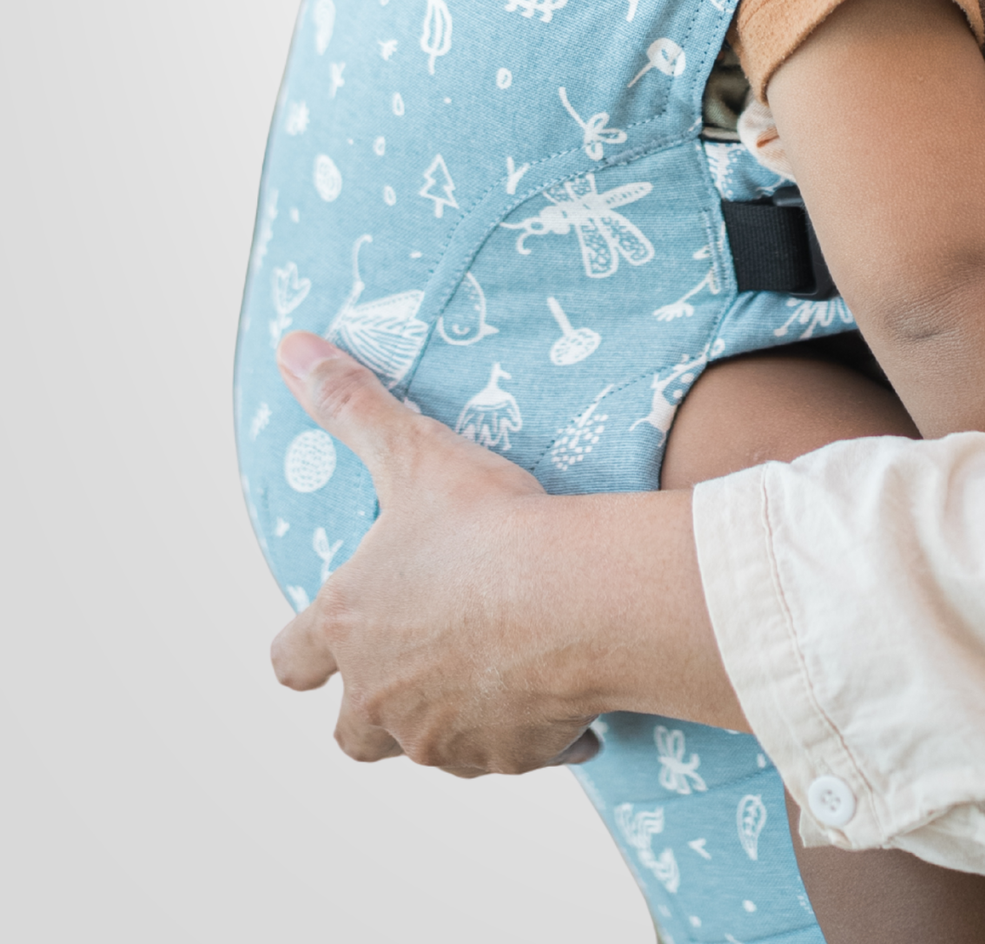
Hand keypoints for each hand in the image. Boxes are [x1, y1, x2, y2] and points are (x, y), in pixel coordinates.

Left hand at [268, 331, 735, 772]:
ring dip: (447, 716)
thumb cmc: (486, 527)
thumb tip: (291, 348)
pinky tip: (548, 693)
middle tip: (414, 662)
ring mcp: (441, 737)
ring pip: (426, 747)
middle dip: (373, 704)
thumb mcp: (412, 451)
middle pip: (351, 733)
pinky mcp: (504, 758)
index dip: (304, 647)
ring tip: (491, 668)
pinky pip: (504, 755)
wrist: (572, 599)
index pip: (290, 661)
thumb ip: (351, 404)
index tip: (328, 632)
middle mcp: (381, 696)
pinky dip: (517, 731)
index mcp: (347, 628)